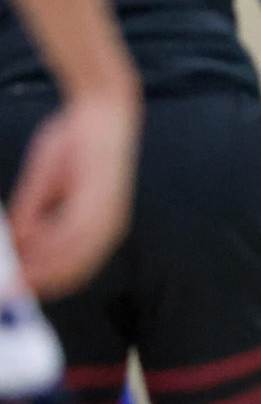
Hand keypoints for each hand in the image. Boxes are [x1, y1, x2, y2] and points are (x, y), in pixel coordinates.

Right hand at [8, 83, 138, 296]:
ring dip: (35, 273)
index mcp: (99, 228)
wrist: (101, 109)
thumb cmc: (74, 141)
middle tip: (5, 294)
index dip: (41, 282)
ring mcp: (106, 219)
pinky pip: (66, 238)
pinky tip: (20, 259)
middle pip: (70, 273)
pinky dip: (42, 251)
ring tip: (7, 284)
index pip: (72, 269)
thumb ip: (32, 212)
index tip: (13, 291)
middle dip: (35, 285)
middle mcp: (107, 230)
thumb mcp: (45, 182)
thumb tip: (15, 241)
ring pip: (67, 260)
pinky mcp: (99, 205)